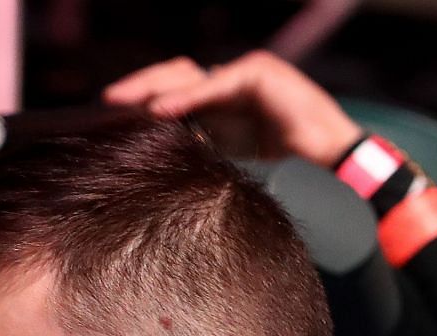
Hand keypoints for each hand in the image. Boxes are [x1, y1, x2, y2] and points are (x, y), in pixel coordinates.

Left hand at [104, 51, 362, 167]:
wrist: (330, 159)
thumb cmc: (285, 161)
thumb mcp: (228, 156)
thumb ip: (198, 147)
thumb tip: (156, 155)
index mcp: (222, 99)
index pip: (175, 90)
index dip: (144, 98)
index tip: (111, 114)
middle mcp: (230, 81)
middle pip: (176, 74)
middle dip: (140, 85)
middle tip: (106, 101)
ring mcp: (244, 73)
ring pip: (189, 74)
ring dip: (154, 87)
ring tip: (124, 101)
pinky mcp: (258, 75)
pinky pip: (214, 84)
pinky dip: (187, 97)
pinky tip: (161, 110)